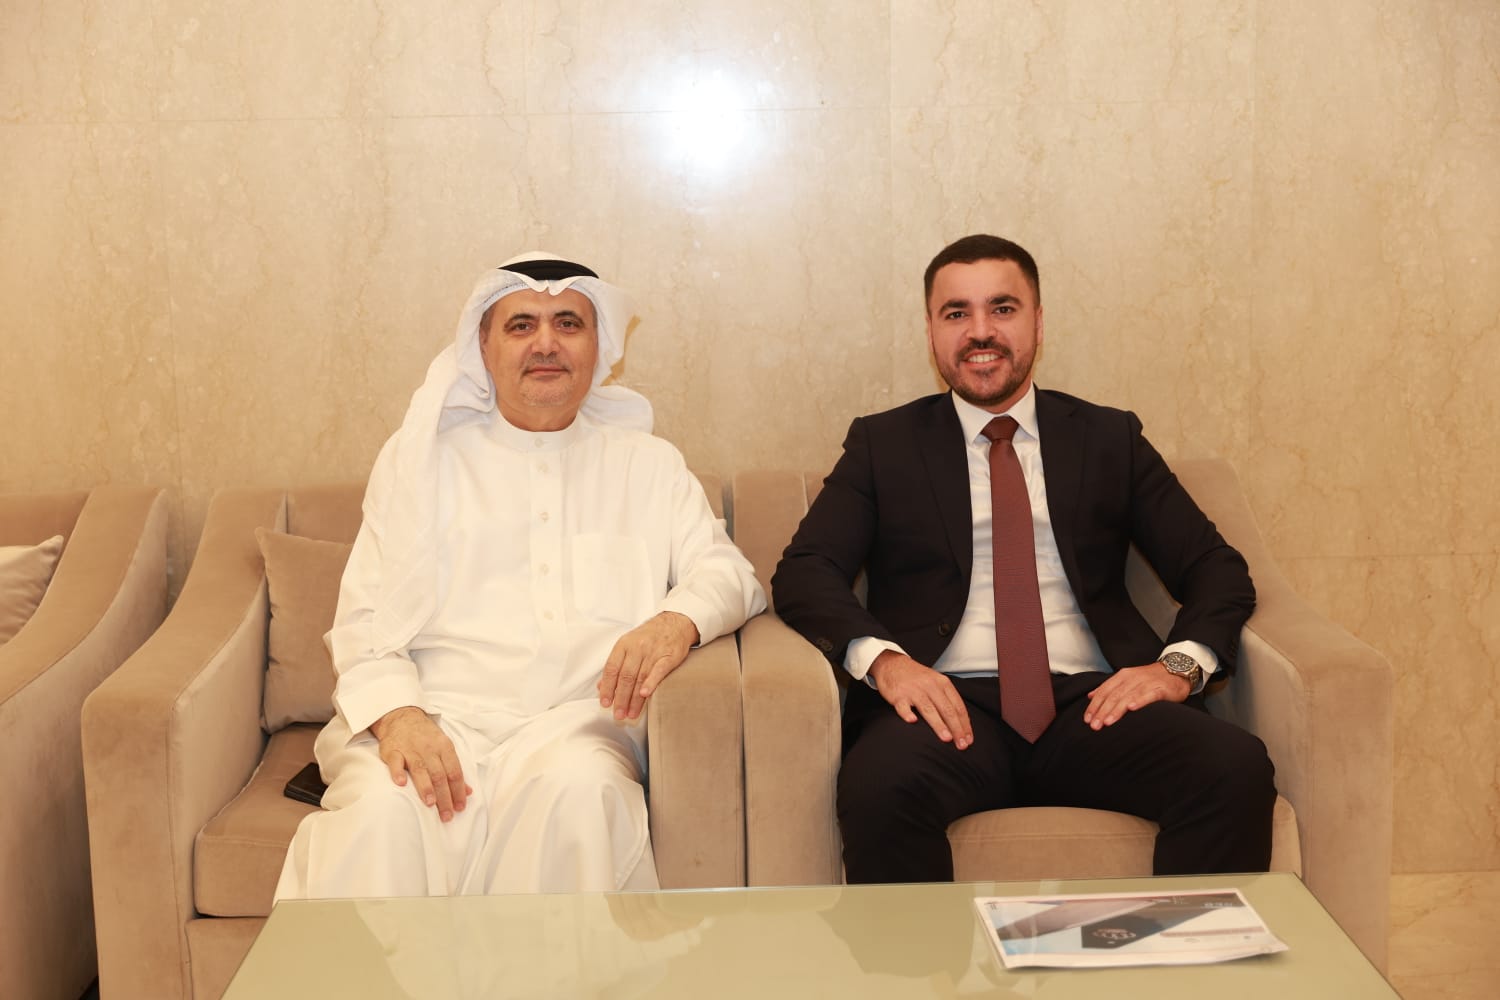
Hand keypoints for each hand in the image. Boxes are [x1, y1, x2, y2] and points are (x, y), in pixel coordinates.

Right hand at [369, 706, 471, 821]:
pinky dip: (398, 772)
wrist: (402, 717)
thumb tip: (468, 792)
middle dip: (445, 797)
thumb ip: (455, 770)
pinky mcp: (393, 750)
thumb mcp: (444, 748)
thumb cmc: (426, 736)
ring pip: (420, 770)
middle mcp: (429, 749)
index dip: (459, 791)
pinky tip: (401, 784)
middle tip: (447, 815)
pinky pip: (395, 762)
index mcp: (445, 748)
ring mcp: (410, 749)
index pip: (455, 772)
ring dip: (425, 787)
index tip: (460, 807)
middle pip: (439, 775)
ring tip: (430, 804)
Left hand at [598, 611, 699, 720]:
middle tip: (618, 714)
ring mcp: (653, 652)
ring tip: (631, 714)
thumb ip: (615, 665)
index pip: (611, 669)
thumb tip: (601, 686)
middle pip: (626, 677)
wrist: (674, 623)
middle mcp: (637, 648)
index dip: (607, 688)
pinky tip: (645, 695)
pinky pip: (658, 671)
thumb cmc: (649, 637)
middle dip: (621, 698)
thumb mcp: (628, 645)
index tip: (605, 703)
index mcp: (624, 645)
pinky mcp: (668, 656)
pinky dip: (651, 683)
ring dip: (635, 699)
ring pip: (640, 678)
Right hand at [868, 651, 973, 748]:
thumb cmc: (917, 677)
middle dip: (956, 728)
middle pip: (947, 709)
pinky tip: (912, 721)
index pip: (958, 706)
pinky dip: (907, 713)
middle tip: (962, 744)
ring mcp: (914, 690)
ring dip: (938, 724)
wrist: (892, 664)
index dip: (965, 724)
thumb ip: (947, 698)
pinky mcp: (898, 695)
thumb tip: (961, 722)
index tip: (968, 739)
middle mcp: (930, 686)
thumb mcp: (936, 682)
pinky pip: (903, 706)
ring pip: (929, 709)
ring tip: (946, 738)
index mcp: (942, 683)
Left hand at [1082, 662, 1191, 729]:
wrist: (1176, 671)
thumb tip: (1091, 696)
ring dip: (1116, 710)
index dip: (1095, 705)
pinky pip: (1148, 695)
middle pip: (1114, 695)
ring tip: (1107, 721)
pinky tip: (1131, 708)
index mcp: (1122, 676)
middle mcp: (1132, 678)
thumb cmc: (1150, 680)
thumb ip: (1110, 688)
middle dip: (1102, 711)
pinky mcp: (1160, 689)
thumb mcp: (1127, 680)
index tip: (1087, 719)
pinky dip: (1139, 701)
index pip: (1104, 691)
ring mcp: (1146, 683)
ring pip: (1128, 696)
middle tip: (1095, 725)